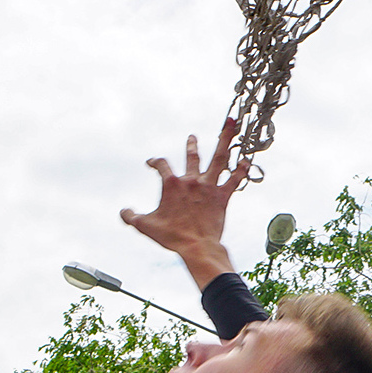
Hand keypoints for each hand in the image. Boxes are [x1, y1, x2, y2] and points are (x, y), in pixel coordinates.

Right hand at [120, 120, 247, 286]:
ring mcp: (208, 187)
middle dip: (192, 145)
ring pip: (219, 159)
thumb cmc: (172, 237)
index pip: (161, 165)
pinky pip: (234, 180)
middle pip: (192, 156)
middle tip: (193, 137)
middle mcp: (191, 181)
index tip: (151, 163)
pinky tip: (248, 161)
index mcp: (172, 184)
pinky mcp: (222, 197)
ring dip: (225, 140)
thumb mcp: (145, 226)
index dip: (154, 162)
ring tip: (231, 125)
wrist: (196, 247)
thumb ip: (131, 217)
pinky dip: (242, 170)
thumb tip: (124, 211)